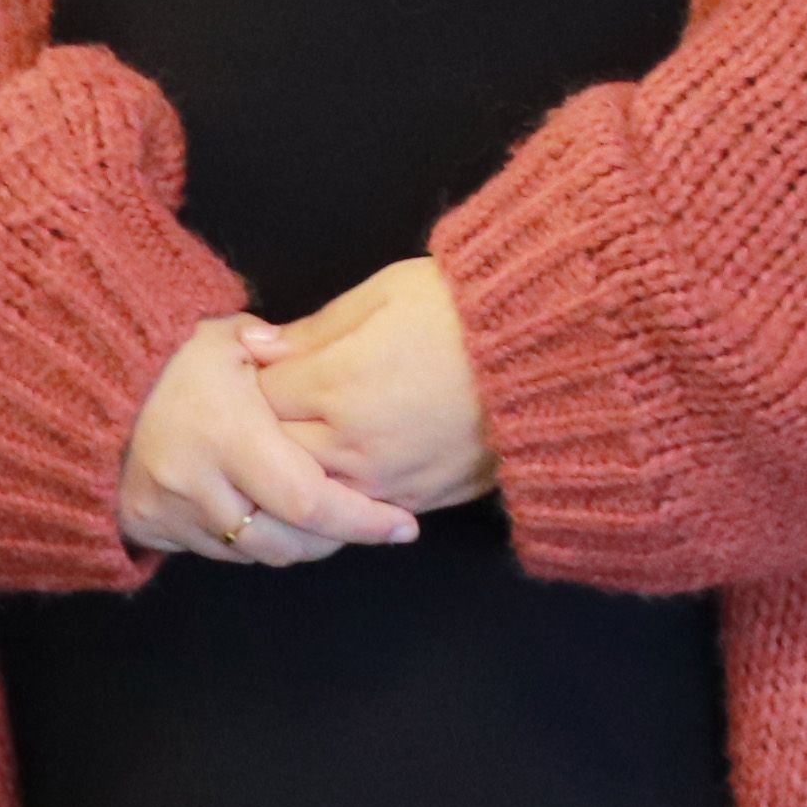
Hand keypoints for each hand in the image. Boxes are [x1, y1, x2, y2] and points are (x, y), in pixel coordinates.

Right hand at [116, 313, 422, 567]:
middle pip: (286, 542)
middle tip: (374, 522)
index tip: (405, 525)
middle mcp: (196, 484)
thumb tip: (331, 360)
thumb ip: (286, 355)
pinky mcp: (145, 527)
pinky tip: (270, 514)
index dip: (363, 520)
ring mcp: (166, 513)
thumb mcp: (226, 337)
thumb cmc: (165, 352)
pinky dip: (250, 539)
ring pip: (252, 553)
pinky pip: (215, 551)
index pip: (309, 500)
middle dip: (336, 539)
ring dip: (296, 542)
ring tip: (327, 519)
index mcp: (227, 436)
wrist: (76, 377)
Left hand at [254, 257, 494, 515]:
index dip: (253, 383)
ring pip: (309, 493)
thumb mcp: (386, 294)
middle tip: (277, 406)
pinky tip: (348, 469)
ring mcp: (384, 482)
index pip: (257, 399)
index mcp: (336, 384)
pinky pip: (356, 513)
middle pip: (274, 453)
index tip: (260, 370)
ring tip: (311, 439)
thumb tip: (252, 349)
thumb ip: (315, 328)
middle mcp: (350, 444)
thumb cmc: (468, 309)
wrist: (553, 353)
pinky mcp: (418, 502)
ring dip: (299, 470)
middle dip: (265, 430)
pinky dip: (342, 495)